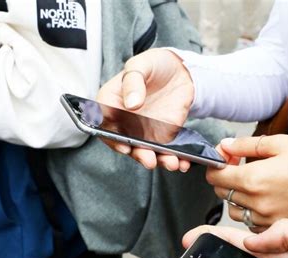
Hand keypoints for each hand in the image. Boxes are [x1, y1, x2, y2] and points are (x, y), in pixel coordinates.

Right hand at [97, 49, 193, 170]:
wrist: (180, 71)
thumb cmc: (154, 64)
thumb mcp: (141, 64)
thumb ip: (133, 81)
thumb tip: (131, 104)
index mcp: (111, 103)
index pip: (104, 124)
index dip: (112, 137)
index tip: (124, 146)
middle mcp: (125, 121)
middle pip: (126, 143)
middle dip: (138, 154)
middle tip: (149, 159)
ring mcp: (143, 130)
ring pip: (147, 151)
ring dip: (158, 160)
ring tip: (172, 162)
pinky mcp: (162, 135)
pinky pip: (165, 151)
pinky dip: (175, 158)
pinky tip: (183, 161)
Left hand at [207, 135, 287, 226]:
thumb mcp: (281, 142)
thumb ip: (246, 145)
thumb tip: (224, 145)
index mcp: (255, 180)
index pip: (215, 176)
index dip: (216, 163)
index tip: (227, 155)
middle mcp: (259, 204)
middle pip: (222, 193)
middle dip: (225, 176)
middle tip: (241, 162)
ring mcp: (269, 219)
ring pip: (235, 210)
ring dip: (237, 195)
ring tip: (255, 179)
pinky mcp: (281, 226)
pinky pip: (253, 222)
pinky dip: (251, 209)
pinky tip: (267, 194)